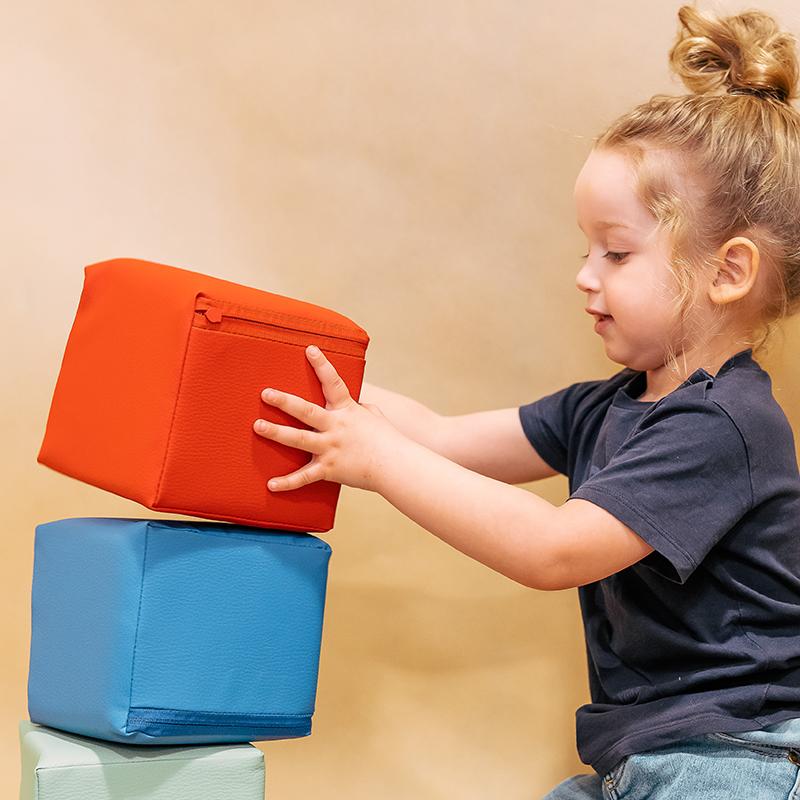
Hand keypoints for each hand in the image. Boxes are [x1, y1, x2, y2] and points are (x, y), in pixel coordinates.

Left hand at [253, 344, 401, 492]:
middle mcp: (336, 427)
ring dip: (276, 432)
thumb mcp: (373, 415)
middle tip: (266, 393)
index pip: (333, 383)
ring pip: (299, 440)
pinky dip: (287, 483)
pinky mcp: (329, 469)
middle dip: (284, 401)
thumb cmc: (387, 439)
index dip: (322, 365)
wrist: (396, 465)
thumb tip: (355, 403)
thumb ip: (359, 408)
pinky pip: (305, 477)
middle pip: (306, 411)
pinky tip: (270, 484)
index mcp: (347, 410)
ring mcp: (331, 448)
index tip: (309, 349)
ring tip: (258, 425)